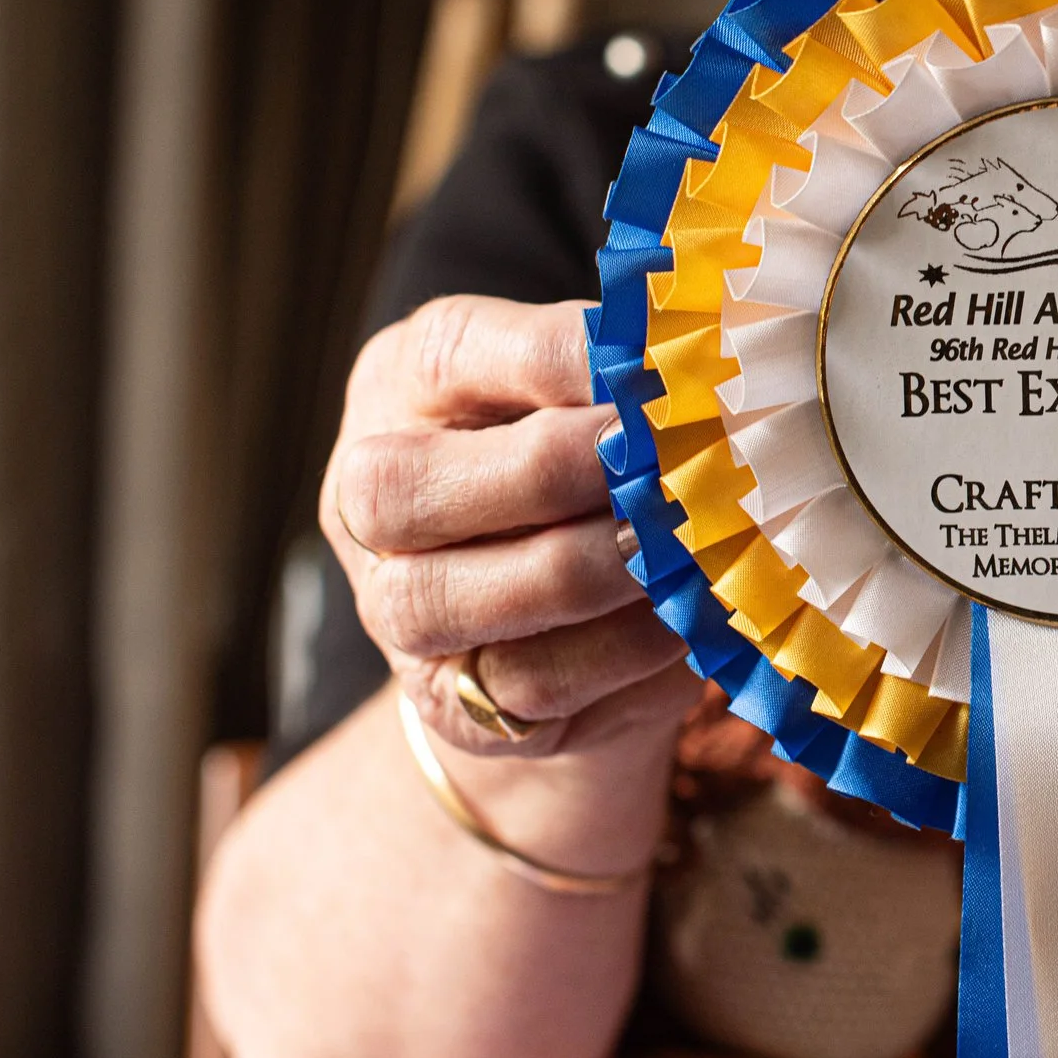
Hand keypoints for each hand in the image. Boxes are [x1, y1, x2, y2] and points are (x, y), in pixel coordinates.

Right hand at [322, 295, 701, 761]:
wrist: (547, 610)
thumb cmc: (573, 458)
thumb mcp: (576, 388)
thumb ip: (608, 370)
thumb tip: (693, 367)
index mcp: (401, 382)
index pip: (457, 354)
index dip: (573, 362)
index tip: (668, 370)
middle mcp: (365, 499)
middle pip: (412, 485)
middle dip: (563, 468)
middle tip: (672, 460)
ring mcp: (395, 612)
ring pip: (466, 597)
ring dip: (601, 569)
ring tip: (692, 543)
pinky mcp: (454, 703)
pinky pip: (533, 685)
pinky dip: (624, 652)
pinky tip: (688, 619)